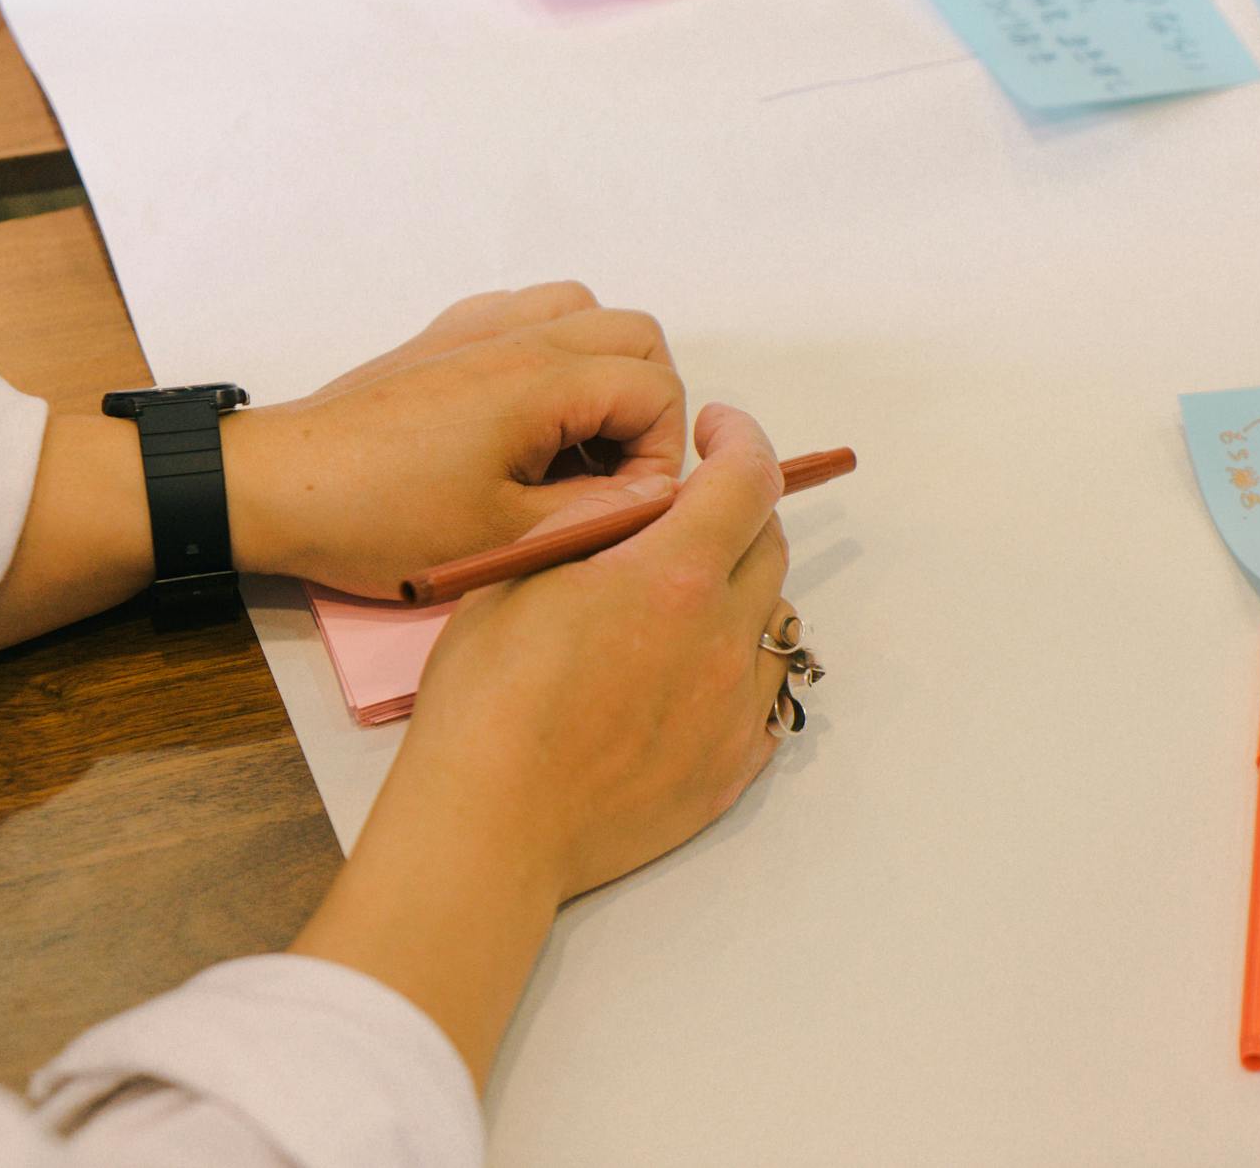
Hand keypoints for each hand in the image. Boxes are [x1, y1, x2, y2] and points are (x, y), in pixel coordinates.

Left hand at [224, 282, 686, 598]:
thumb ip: (597, 514)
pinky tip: (527, 415)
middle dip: (647, 405)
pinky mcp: (443, 336)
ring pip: (585, 312)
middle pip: (637, 335)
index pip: (658, 390)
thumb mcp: (504, 539)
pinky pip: (527, 312)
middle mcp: (516, 335)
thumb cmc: (380, 517)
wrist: (280, 487)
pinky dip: (551, 351)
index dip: (661, 455)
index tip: (625, 506)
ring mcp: (476, 326)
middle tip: (616, 473)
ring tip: (578, 444)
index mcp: (540, 380)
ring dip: (604, 370)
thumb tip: (656, 499)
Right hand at [409, 402, 793, 897]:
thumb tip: (636, 505)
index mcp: (673, 577)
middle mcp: (723, 639)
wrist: (491, 828)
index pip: (748, 478)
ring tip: (678, 601)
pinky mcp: (731, 767)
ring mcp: (735, 709)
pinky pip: (762, 696)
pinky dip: (737, 667)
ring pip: (773, 620)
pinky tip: (685, 674)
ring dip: (738, 591)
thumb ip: (591, 528)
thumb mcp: (516, 579)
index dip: (739, 439)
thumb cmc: (486, 704)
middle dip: (736, 511)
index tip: (716, 430)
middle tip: (689, 511)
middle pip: (769, 545)